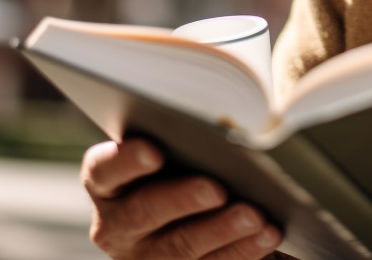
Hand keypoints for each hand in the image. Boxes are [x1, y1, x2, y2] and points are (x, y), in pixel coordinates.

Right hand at [81, 138, 282, 258]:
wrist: (188, 213)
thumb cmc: (184, 163)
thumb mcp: (175, 149)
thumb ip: (185, 139)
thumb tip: (223, 124)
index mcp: (107, 182)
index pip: (105, 169)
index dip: (126, 161)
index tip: (155, 151)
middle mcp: (117, 223)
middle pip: (143, 212)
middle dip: (183, 199)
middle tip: (217, 189)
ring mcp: (144, 254)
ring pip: (179, 246)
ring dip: (221, 229)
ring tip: (254, 215)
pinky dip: (242, 248)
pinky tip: (267, 234)